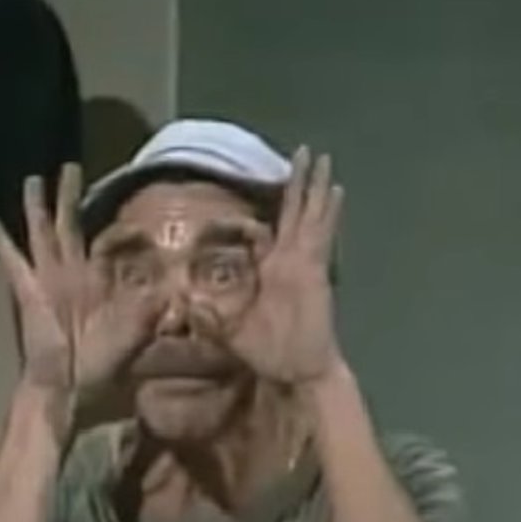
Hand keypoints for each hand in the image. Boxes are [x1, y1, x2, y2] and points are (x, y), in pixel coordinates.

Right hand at [0, 164, 161, 409]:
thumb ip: (146, 314)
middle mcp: (70, 277)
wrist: (67, 388)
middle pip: (69, 227)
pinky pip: (12, 259)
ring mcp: (47, 281)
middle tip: (70, 167)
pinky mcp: (28, 290)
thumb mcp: (131, 337)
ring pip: (42, 233)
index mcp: (94, 285)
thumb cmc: (98, 370)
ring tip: (33, 180)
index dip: (107, 227)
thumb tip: (170, 295)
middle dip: (68, 198)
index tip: (112, 204)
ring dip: (38, 207)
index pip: (100, 247)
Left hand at [196, 148, 344, 385]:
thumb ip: (209, 317)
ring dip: (313, 186)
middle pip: (293, 212)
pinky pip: (323, 235)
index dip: (270, 208)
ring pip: (309, 215)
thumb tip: (184, 302)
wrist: (299, 370)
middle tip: (303, 151)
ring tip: (321, 157)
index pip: (267, 232)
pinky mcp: (316, 270)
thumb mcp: (229, 333)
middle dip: (297, 182)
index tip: (267, 184)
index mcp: (269, 272)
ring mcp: (303, 263)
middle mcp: (288, 261)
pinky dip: (329, 212)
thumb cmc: (269, 354)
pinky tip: (336, 190)